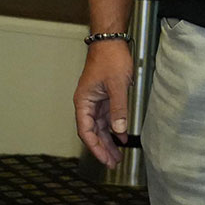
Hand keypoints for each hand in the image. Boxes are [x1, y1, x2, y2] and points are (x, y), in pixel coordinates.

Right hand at [73, 40, 133, 168]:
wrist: (111, 41)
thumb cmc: (110, 59)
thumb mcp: (117, 85)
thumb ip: (118, 109)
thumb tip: (118, 130)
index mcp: (83, 102)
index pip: (85, 131)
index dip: (95, 147)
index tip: (105, 159)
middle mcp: (86, 103)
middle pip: (92, 132)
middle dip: (102, 148)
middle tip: (113, 163)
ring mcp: (95, 100)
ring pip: (100, 126)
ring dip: (108, 140)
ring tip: (117, 156)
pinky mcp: (104, 96)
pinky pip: (107, 117)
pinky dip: (113, 128)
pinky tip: (121, 136)